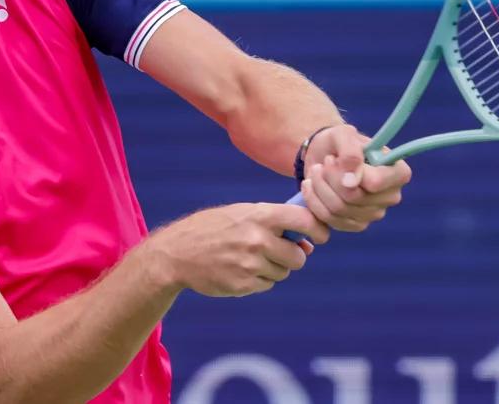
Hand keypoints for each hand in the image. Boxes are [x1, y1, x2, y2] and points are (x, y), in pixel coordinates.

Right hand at [147, 203, 329, 297]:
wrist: (176, 253)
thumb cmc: (212, 228)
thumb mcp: (240, 213)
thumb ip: (273, 223)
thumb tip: (307, 244)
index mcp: (259, 215)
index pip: (304, 220)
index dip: (318, 229)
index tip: (321, 236)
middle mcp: (257, 239)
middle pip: (298, 256)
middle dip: (293, 255)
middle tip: (277, 250)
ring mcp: (250, 264)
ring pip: (283, 272)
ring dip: (274, 267)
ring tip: (250, 257)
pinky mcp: (243, 284)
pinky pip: (267, 284)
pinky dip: (259, 279)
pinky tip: (239, 269)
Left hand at [300, 124, 411, 231]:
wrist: (325, 157)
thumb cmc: (339, 142)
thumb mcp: (343, 134)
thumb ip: (350, 152)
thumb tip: (351, 182)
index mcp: (398, 173)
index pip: (375, 182)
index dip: (350, 173)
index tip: (334, 159)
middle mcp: (390, 197)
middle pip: (353, 197)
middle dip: (329, 177)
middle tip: (323, 163)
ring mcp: (372, 214)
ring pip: (338, 210)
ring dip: (318, 188)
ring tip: (315, 171)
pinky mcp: (353, 225)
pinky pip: (328, 222)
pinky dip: (313, 204)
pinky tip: (309, 187)